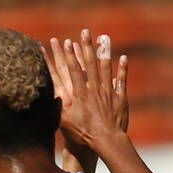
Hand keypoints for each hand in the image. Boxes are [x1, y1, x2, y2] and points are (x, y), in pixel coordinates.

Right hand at [43, 30, 128, 162]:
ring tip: (104, 38)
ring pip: (106, 68)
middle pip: (90, 63)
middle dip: (86, 46)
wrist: (106, 141)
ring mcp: (108, 92)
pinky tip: (124, 58)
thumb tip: (48, 96)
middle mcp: (94, 89)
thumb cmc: (84, 134)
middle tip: (85, 32)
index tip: (67, 42)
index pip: (73, 70)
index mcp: (80, 93)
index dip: (70, 55)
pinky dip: (123, 69)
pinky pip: (122, 81)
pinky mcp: (120, 99)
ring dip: (104, 52)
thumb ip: (56, 108)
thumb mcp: (65, 122)